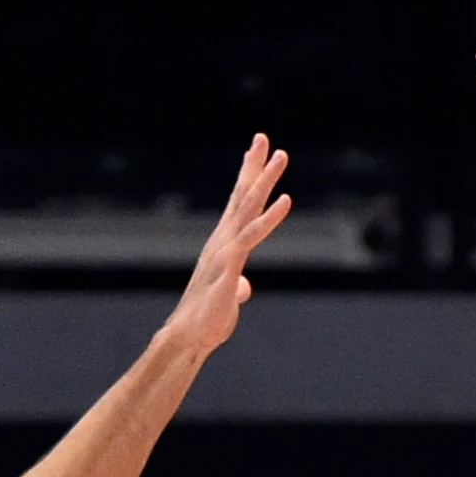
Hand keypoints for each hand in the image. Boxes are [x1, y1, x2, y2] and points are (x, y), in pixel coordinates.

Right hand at [162, 134, 293, 355]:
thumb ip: (237, 284)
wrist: (189, 337)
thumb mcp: (229, 296)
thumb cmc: (207, 318)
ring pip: (248, 208)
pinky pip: (253, 235)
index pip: (238, 202)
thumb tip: (243, 286)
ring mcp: (226, 250)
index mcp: (224, 243)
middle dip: (254, 166)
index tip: (255, 150)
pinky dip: (270, 216)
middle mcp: (223, 240)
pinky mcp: (231, 265)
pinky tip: (286, 199)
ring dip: (264, 180)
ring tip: (280, 156)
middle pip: (242, 196)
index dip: (247, 175)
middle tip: (264, 138)